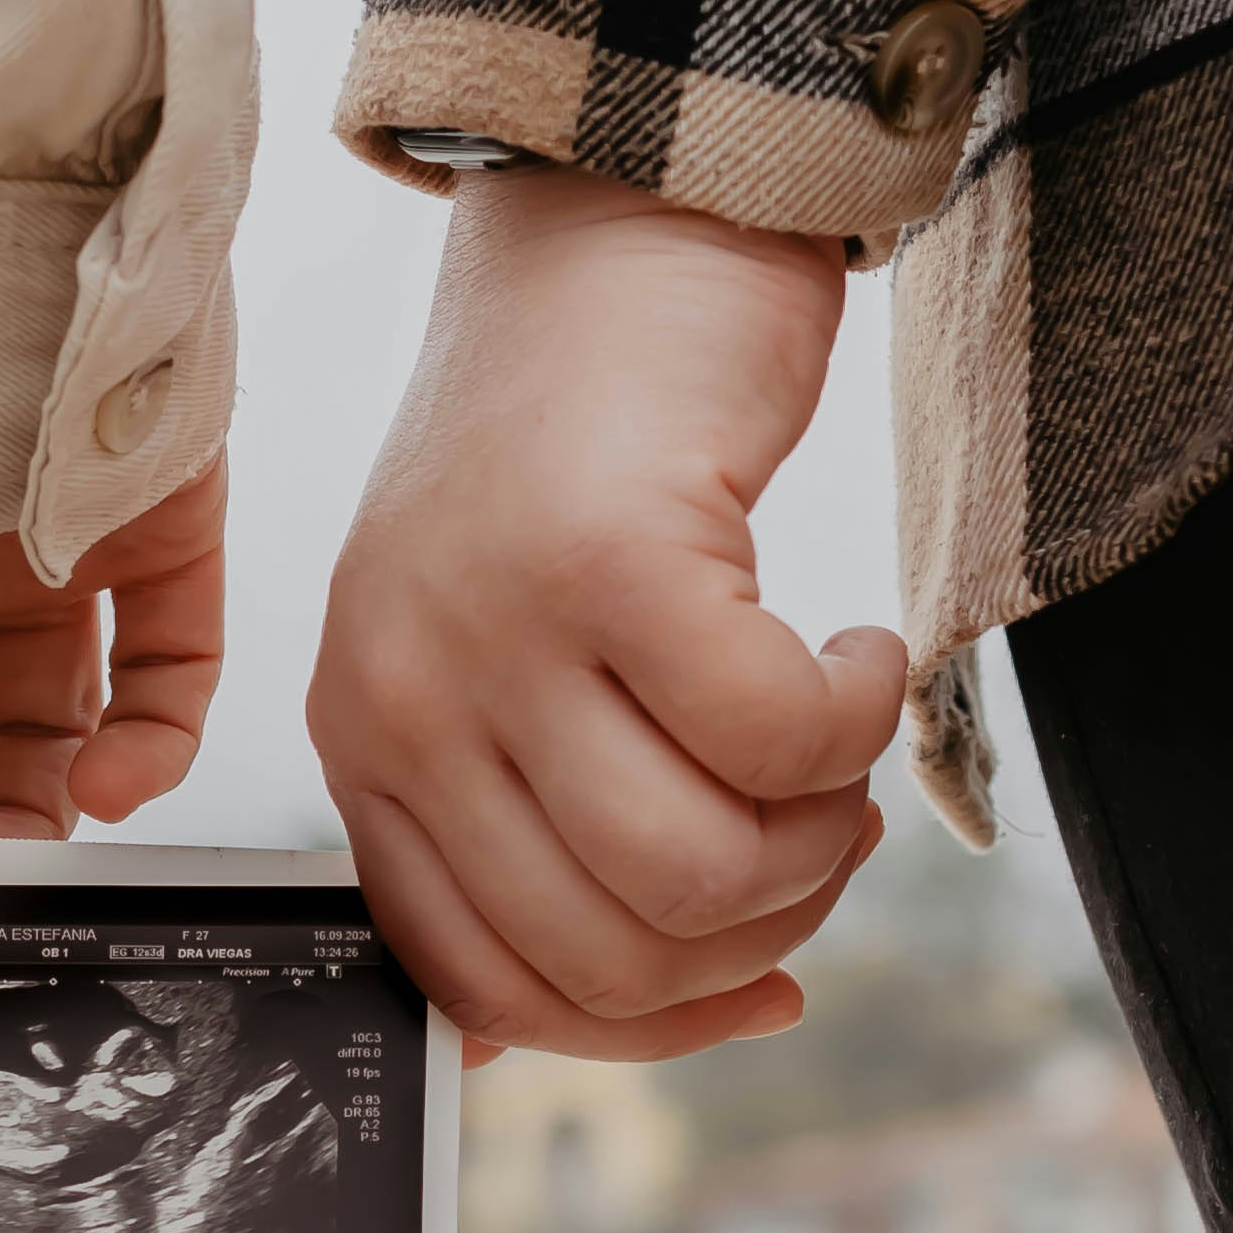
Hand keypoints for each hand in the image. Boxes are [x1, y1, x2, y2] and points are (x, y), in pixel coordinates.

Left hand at [310, 167, 903, 1057]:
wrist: (615, 212)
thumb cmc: (586, 442)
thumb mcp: (511, 643)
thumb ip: (538, 813)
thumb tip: (660, 1004)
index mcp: (370, 743)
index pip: (493, 988)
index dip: (653, 1020)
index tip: (761, 980)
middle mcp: (406, 698)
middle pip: (615, 953)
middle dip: (766, 929)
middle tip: (826, 828)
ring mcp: (497, 629)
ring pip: (700, 873)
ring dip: (820, 837)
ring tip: (839, 740)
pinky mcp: (611, 556)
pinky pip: (780, 744)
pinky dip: (859, 718)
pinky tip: (862, 647)